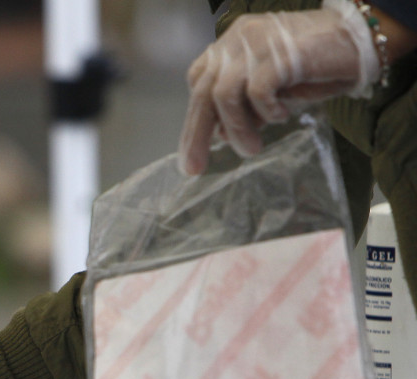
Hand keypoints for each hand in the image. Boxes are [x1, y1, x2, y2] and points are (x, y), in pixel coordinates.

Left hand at [178, 3, 377, 174]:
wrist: (359, 38)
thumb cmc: (316, 63)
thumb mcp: (272, 87)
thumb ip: (244, 104)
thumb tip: (220, 134)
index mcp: (232, 44)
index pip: (199, 81)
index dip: (194, 117)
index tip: (193, 150)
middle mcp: (238, 40)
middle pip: (204, 92)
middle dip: (196, 134)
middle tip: (195, 167)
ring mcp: (257, 43)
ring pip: (225, 95)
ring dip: (236, 128)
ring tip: (251, 148)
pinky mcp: (279, 53)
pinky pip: (257, 91)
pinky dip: (265, 111)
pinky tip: (280, 117)